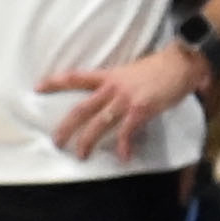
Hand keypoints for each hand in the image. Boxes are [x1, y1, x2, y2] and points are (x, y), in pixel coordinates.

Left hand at [39, 40, 209, 160]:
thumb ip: (117, 86)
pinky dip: (123, 145)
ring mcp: (126, 99)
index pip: (76, 77)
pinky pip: (128, 131)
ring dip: (88, 141)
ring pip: (99, 123)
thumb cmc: (159, 68)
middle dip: (66, 126)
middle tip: (56, 141)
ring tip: (81, 155)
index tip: (37, 87)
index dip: (56, 82)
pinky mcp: (142, 109)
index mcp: (109, 76)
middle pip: (82, 109)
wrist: (183, 63)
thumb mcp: (131, 72)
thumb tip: (109, 100)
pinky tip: (123, 157)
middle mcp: (113, 88)